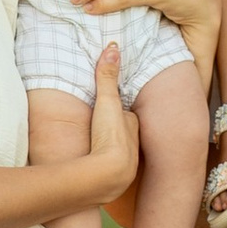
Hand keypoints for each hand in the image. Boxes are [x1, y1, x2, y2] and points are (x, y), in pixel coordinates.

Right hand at [82, 44, 132, 195]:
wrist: (110, 174)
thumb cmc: (110, 135)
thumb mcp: (107, 101)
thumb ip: (107, 76)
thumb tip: (114, 47)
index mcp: (131, 125)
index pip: (126, 115)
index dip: (117, 112)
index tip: (108, 110)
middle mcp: (133, 145)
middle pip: (123, 134)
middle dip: (115, 132)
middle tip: (101, 131)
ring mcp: (126, 164)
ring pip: (118, 153)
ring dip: (109, 152)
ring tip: (96, 151)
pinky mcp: (115, 180)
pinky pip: (110, 170)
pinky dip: (103, 169)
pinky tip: (93, 171)